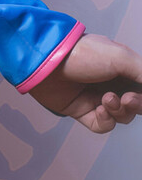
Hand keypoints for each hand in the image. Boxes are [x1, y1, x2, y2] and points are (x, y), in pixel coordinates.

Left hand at [26, 32, 141, 132]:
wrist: (46, 62)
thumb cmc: (83, 54)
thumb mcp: (121, 57)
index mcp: (125, 69)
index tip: (137, 95)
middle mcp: (114, 84)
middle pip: (138, 106)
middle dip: (136, 105)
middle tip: (127, 99)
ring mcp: (98, 98)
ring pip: (123, 117)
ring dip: (119, 111)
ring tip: (106, 99)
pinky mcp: (82, 111)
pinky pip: (103, 125)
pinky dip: (105, 121)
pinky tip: (99, 110)